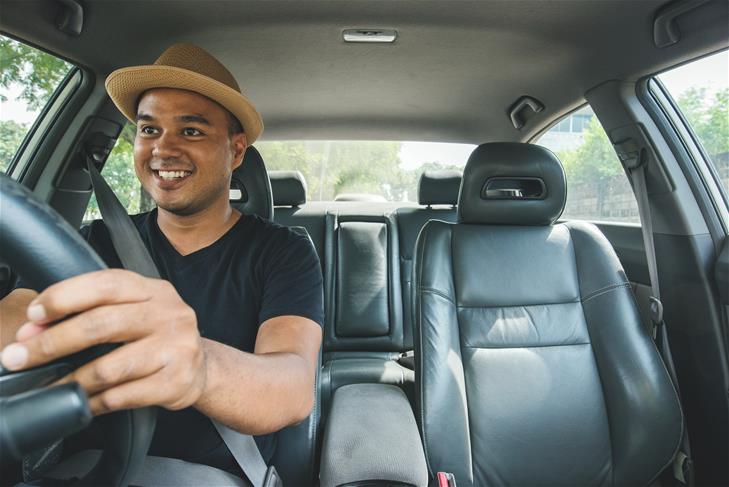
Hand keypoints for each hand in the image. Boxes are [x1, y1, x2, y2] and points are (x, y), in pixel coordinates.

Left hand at [0, 269, 206, 414]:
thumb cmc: (158, 336)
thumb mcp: (137, 310)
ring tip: (49, 386)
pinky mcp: (175, 382)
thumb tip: (34, 330)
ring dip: (70, 381)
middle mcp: (168, 314)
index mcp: (154, 290)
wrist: (202, 368)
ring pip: (109, 368)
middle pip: (101, 325)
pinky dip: (94, 402)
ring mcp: (175, 348)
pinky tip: (83, 402)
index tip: (33, 316)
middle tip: (19, 357)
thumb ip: (95, 311)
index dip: (64, 298)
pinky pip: (122, 397)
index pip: (104, 285)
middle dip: (52, 343)